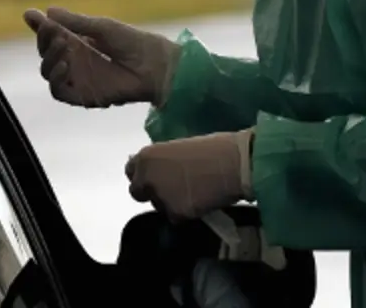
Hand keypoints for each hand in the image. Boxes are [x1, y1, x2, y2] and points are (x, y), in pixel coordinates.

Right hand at [22, 7, 179, 107]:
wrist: (155, 66)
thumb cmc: (134, 43)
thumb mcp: (102, 28)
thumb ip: (75, 22)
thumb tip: (48, 11)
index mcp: (80, 42)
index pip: (52, 36)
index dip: (40, 27)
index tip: (32, 15)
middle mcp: (75, 61)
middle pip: (46, 53)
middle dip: (43, 40)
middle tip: (52, 29)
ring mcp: (78, 79)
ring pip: (47, 72)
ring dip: (49, 58)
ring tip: (62, 45)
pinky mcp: (83, 96)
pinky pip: (58, 92)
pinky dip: (55, 79)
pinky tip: (65, 65)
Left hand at [125, 130, 253, 220]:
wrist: (233, 163)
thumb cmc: (212, 148)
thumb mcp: (178, 147)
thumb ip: (163, 160)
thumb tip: (160, 170)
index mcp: (146, 156)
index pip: (131, 171)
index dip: (144, 175)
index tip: (155, 177)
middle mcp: (147, 177)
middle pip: (138, 192)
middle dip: (151, 192)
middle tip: (171, 191)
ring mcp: (160, 196)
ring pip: (159, 206)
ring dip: (171, 203)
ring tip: (193, 193)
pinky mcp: (176, 213)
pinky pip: (177, 217)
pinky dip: (186, 213)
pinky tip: (201, 202)